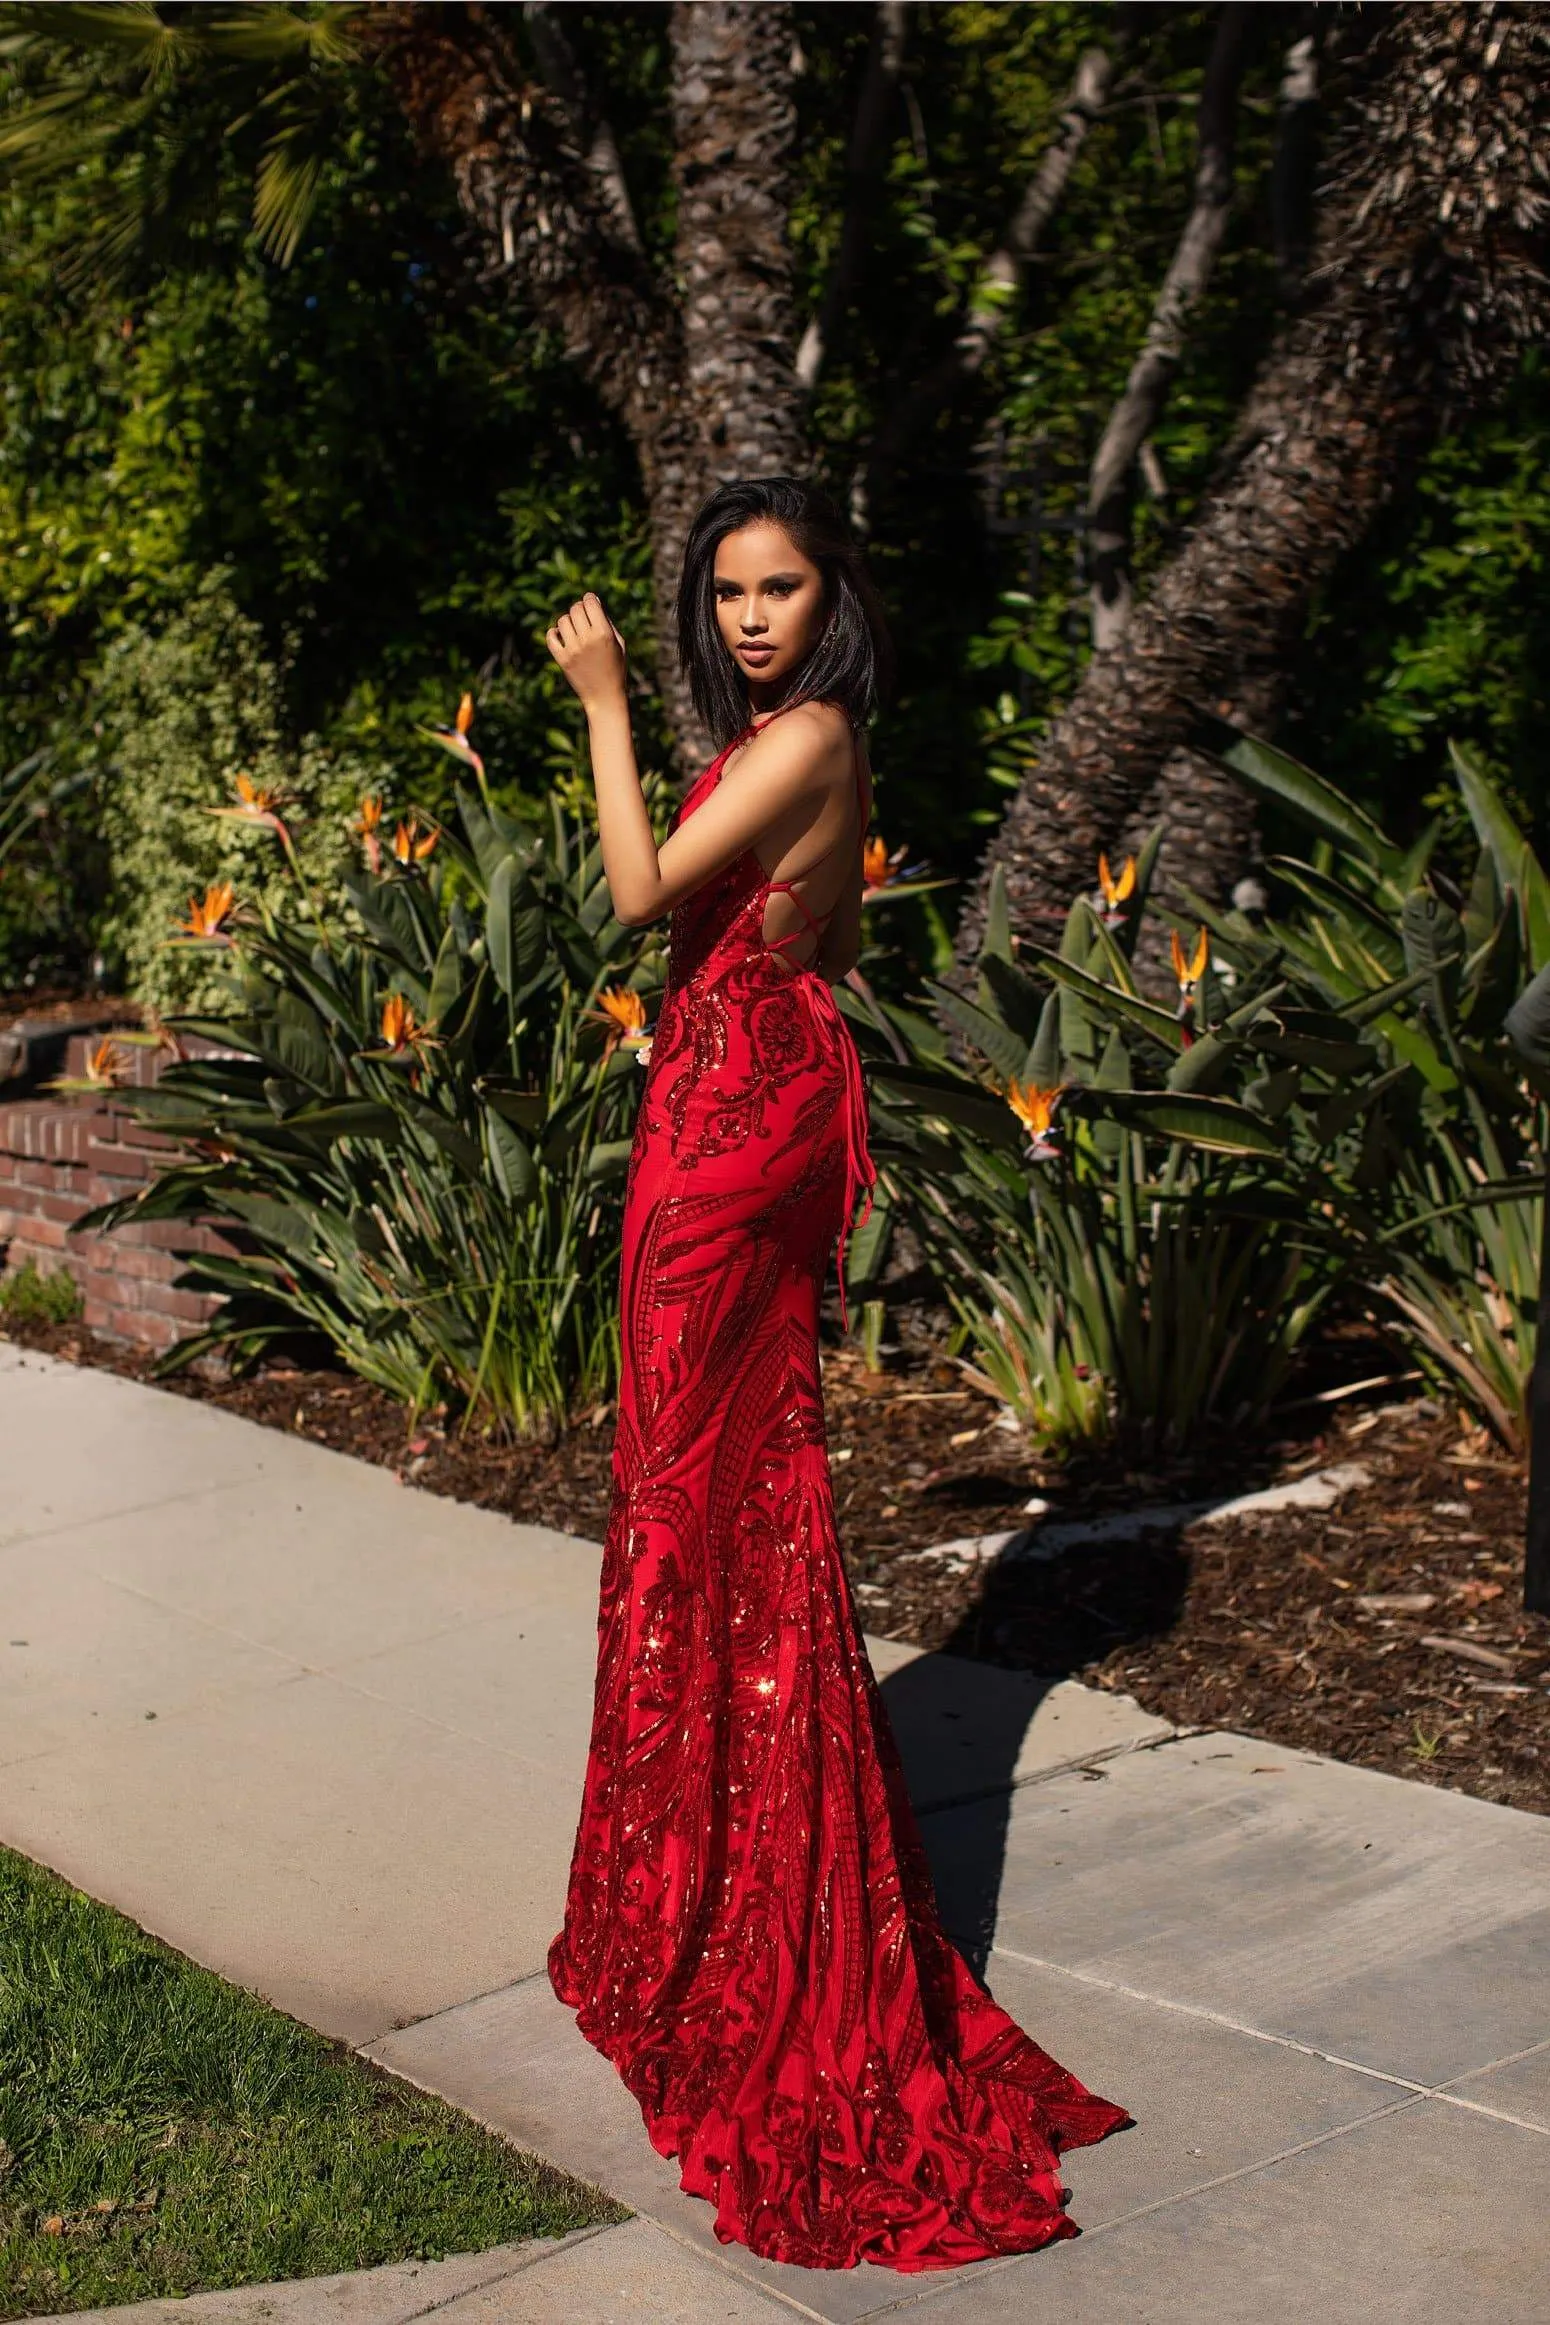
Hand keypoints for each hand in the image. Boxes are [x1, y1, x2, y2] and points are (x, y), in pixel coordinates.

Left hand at [545, 592, 627, 711]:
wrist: (605, 697)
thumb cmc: (615, 668)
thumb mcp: (619, 643)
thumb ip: (607, 621)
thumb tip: (593, 600)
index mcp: (604, 633)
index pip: (590, 602)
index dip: (589, 599)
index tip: (590, 602)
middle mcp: (587, 639)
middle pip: (575, 609)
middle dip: (579, 609)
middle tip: (583, 618)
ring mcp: (573, 650)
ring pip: (562, 621)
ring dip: (568, 622)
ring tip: (574, 631)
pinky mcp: (562, 659)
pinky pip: (550, 636)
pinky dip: (553, 633)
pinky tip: (561, 636)